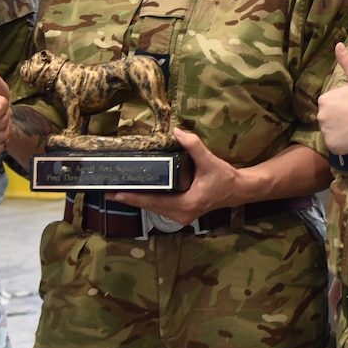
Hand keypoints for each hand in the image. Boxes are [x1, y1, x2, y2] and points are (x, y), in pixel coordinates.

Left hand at [116, 129, 240, 225]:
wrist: (238, 190)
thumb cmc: (225, 178)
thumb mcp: (210, 161)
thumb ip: (194, 146)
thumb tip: (176, 131)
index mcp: (186, 205)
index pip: (154, 201)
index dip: (133, 197)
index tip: (115, 193)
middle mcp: (181, 214)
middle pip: (149, 206)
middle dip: (130, 198)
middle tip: (109, 190)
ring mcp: (180, 215)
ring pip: (153, 208)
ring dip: (137, 199)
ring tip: (118, 191)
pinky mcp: (181, 212)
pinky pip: (159, 206)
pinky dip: (148, 199)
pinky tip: (137, 192)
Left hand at [316, 44, 347, 155]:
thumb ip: (346, 62)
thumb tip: (338, 44)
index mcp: (324, 98)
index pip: (330, 107)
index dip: (344, 109)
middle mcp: (320, 114)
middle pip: (329, 120)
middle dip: (341, 121)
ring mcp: (325, 131)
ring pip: (332, 133)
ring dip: (343, 133)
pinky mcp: (331, 144)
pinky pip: (335, 146)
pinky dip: (344, 145)